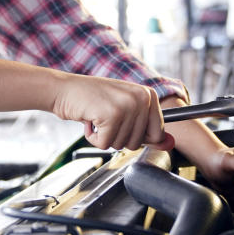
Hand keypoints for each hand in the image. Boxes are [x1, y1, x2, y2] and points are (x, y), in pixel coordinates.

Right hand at [52, 74, 167, 150]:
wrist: (64, 89)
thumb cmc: (92, 99)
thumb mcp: (125, 110)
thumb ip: (148, 129)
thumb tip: (169, 145)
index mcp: (149, 95)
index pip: (157, 133)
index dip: (137, 135)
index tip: (121, 121)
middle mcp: (141, 98)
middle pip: (138, 142)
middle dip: (117, 136)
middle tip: (105, 117)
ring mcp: (127, 106)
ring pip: (121, 144)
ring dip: (104, 136)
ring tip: (97, 116)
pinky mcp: (111, 115)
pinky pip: (105, 144)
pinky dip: (93, 138)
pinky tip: (89, 119)